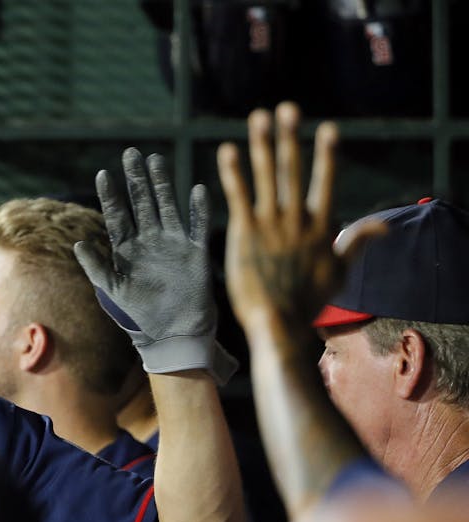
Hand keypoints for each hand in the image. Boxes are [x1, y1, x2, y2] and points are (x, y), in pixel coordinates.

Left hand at [75, 148, 236, 382]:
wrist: (171, 335)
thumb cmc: (138, 317)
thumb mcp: (112, 292)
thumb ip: (97, 267)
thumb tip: (78, 243)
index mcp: (126, 250)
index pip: (117, 215)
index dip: (110, 195)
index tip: (102, 174)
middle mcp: (149, 242)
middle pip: (142, 202)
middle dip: (136, 179)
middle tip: (131, 152)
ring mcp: (172, 244)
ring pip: (167, 206)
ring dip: (162, 184)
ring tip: (156, 160)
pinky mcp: (195, 253)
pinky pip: (197, 226)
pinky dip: (198, 209)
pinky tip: (196, 189)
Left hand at [216, 102, 385, 333]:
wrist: (278, 324)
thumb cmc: (308, 302)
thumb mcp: (339, 271)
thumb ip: (357, 242)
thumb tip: (384, 225)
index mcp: (320, 226)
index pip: (325, 182)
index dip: (326, 154)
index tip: (327, 128)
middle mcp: (296, 219)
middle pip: (293, 170)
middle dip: (290, 137)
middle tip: (287, 108)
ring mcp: (270, 224)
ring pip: (267, 176)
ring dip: (262, 145)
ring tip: (258, 117)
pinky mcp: (244, 233)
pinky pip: (238, 195)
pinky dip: (233, 172)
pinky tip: (227, 150)